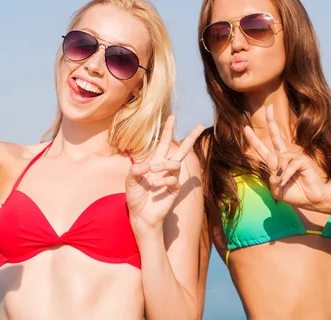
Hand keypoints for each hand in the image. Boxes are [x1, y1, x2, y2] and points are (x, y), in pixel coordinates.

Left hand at [125, 116, 203, 234]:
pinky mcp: (175, 189)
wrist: (140, 214)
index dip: (167, 130)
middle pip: (181, 150)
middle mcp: (164, 168)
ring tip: (154, 170)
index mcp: (154, 162)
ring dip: (165, 165)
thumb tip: (149, 165)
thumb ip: (136, 170)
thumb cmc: (135, 196)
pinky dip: (165, 180)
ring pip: (176, 163)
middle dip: (190, 138)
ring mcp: (171, 178)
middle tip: (200, 126)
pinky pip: (174, 179)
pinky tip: (157, 185)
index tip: (172, 117)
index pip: (162, 143)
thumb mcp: (130, 180)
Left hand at [244, 104, 330, 210]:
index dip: (254, 139)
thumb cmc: (295, 195)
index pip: (263, 149)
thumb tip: (275, 171)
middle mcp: (284, 157)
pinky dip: (286, 174)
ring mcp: (294, 157)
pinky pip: (290, 164)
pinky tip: (287, 181)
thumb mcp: (278, 191)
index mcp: (276, 163)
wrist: (312, 200)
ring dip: (280, 173)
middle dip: (271, 122)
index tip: (246, 128)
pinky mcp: (303, 160)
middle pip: (276, 136)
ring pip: (280, 158)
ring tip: (283, 183)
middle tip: (268, 107)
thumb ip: (272, 182)